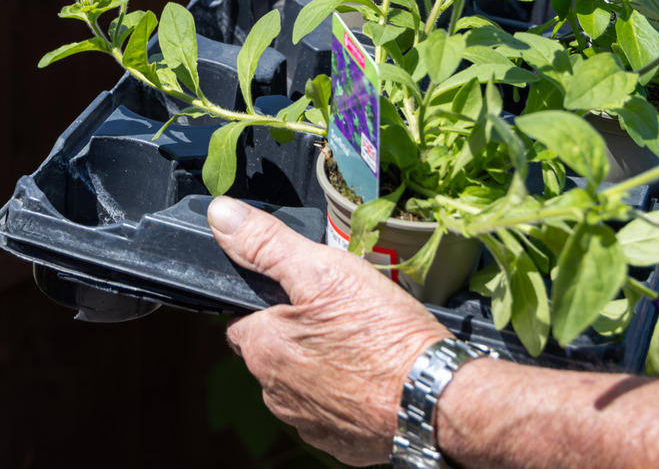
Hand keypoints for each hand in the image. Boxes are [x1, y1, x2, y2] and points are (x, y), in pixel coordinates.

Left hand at [207, 195, 450, 465]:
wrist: (437, 399)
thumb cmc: (383, 336)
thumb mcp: (323, 272)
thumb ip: (266, 243)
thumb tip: (222, 215)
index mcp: (264, 348)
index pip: (243, 318)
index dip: (271, 301)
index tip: (304, 294)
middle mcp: (275, 392)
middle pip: (273, 351)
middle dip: (297, 333)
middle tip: (342, 315)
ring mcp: (308, 422)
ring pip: (301, 383)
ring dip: (320, 365)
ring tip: (362, 345)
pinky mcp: (341, 443)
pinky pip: (332, 412)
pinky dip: (346, 396)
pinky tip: (374, 378)